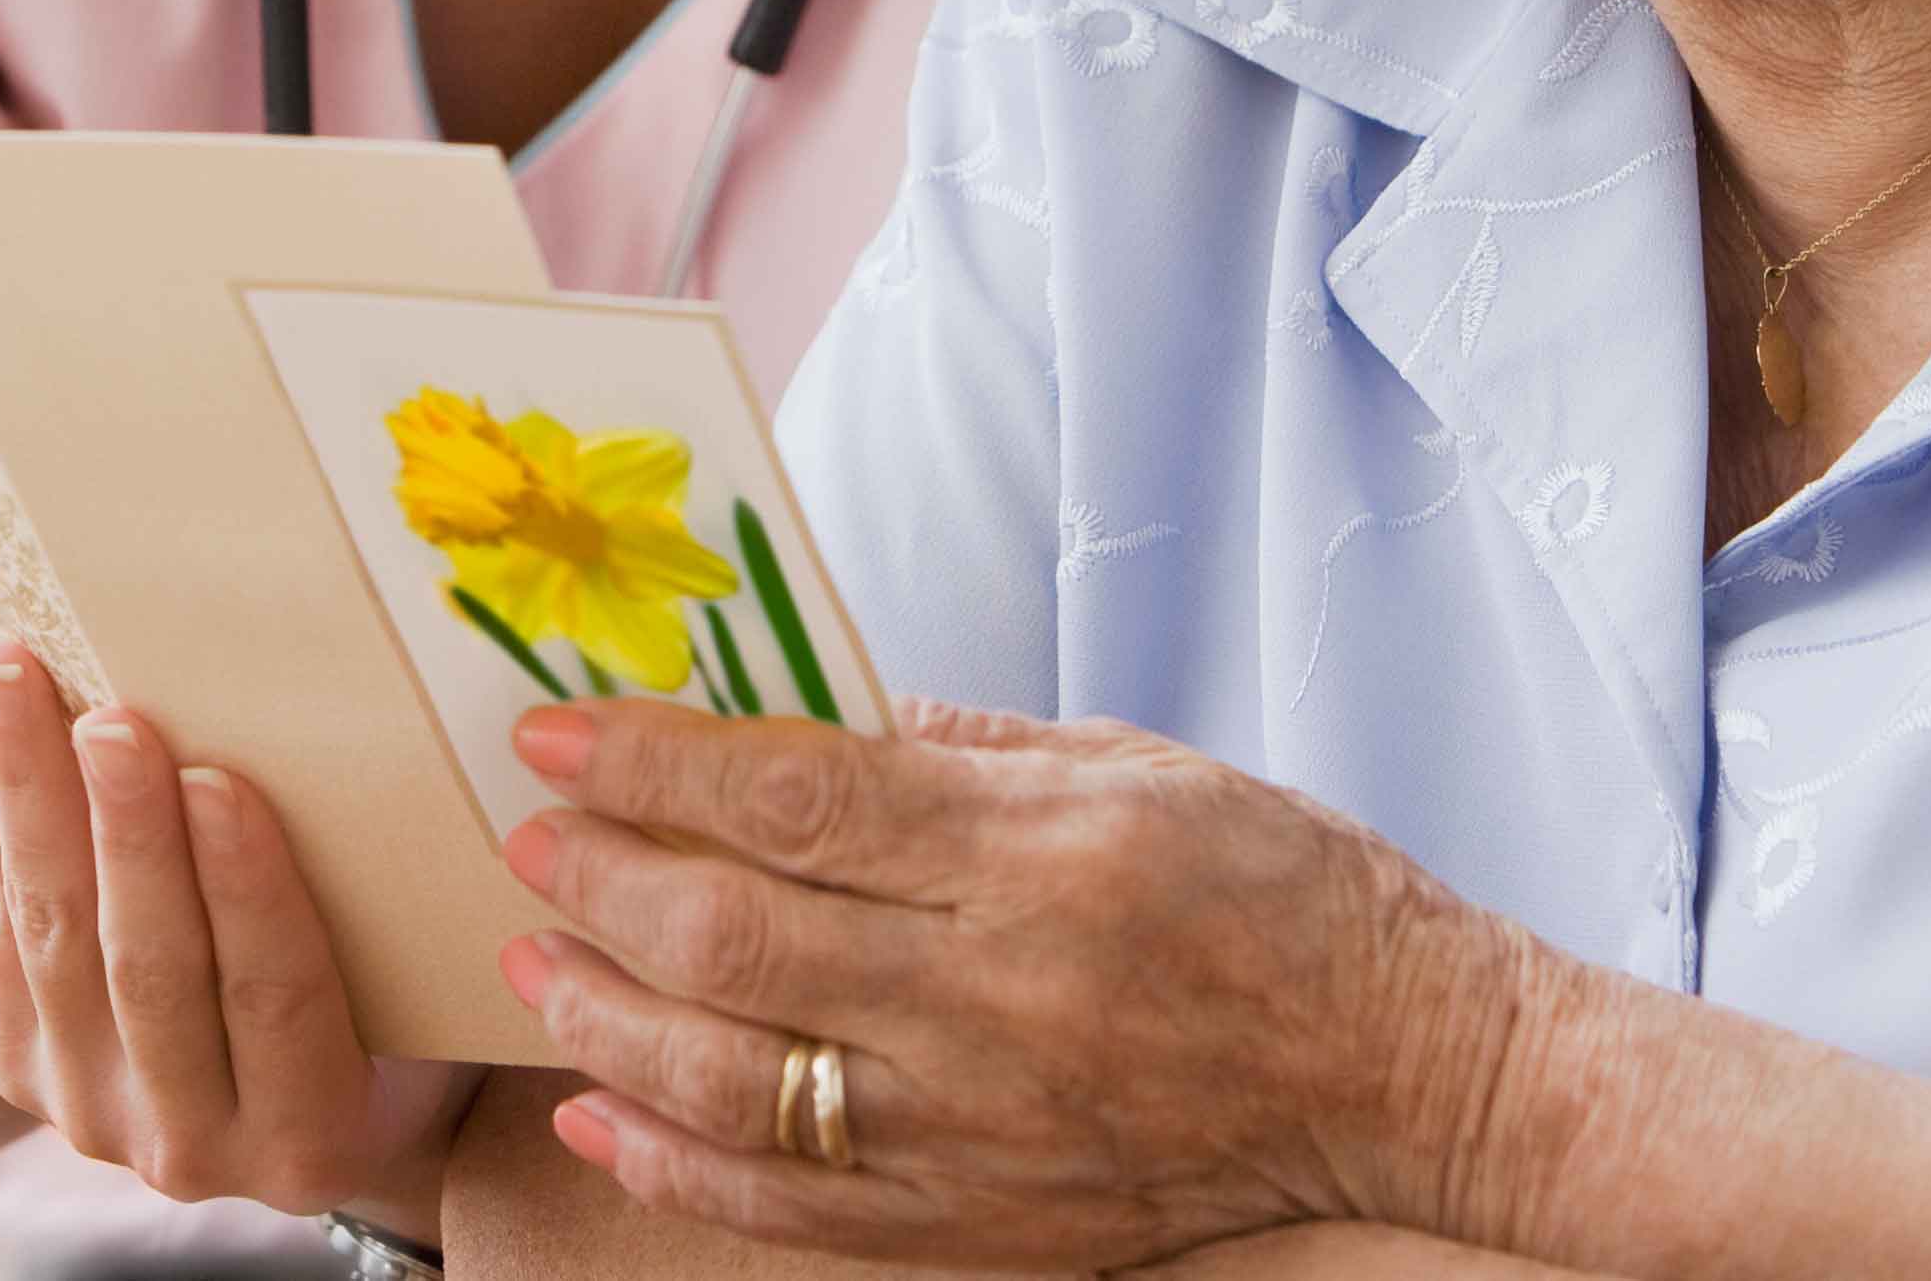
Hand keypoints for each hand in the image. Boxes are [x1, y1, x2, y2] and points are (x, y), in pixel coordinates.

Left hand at [0, 645, 479, 1219]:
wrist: (297, 1104)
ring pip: (55, 946)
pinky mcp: (21, 1070)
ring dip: (33, 804)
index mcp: (313, 1140)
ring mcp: (95, 1115)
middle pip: (152, 972)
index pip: (276, 998)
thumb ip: (374, 917)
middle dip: (127, 835)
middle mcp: (194, 1151)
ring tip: (17, 686)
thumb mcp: (414, 991)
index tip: (219, 780)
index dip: (245, 889)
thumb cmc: (386, 1011)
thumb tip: (343, 745)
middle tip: (112, 721)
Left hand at [491, 698, 1547, 1269]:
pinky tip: (598, 1112)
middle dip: (601, 880)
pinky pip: (790, 1207)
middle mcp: (1005, 998)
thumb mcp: (1127, 764)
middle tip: (527, 837)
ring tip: (536, 961)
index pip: (801, 800)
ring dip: (606, 1019)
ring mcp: (987, 1129)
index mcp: (1045, 857)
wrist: (1403, 1070)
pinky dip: (672, 1164)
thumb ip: (950, 745)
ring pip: (736, 1085)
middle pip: (742, 938)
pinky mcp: (987, 1223)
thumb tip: (785, 706)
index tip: (556, 732)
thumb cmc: (1275, 892)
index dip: (657, 762)